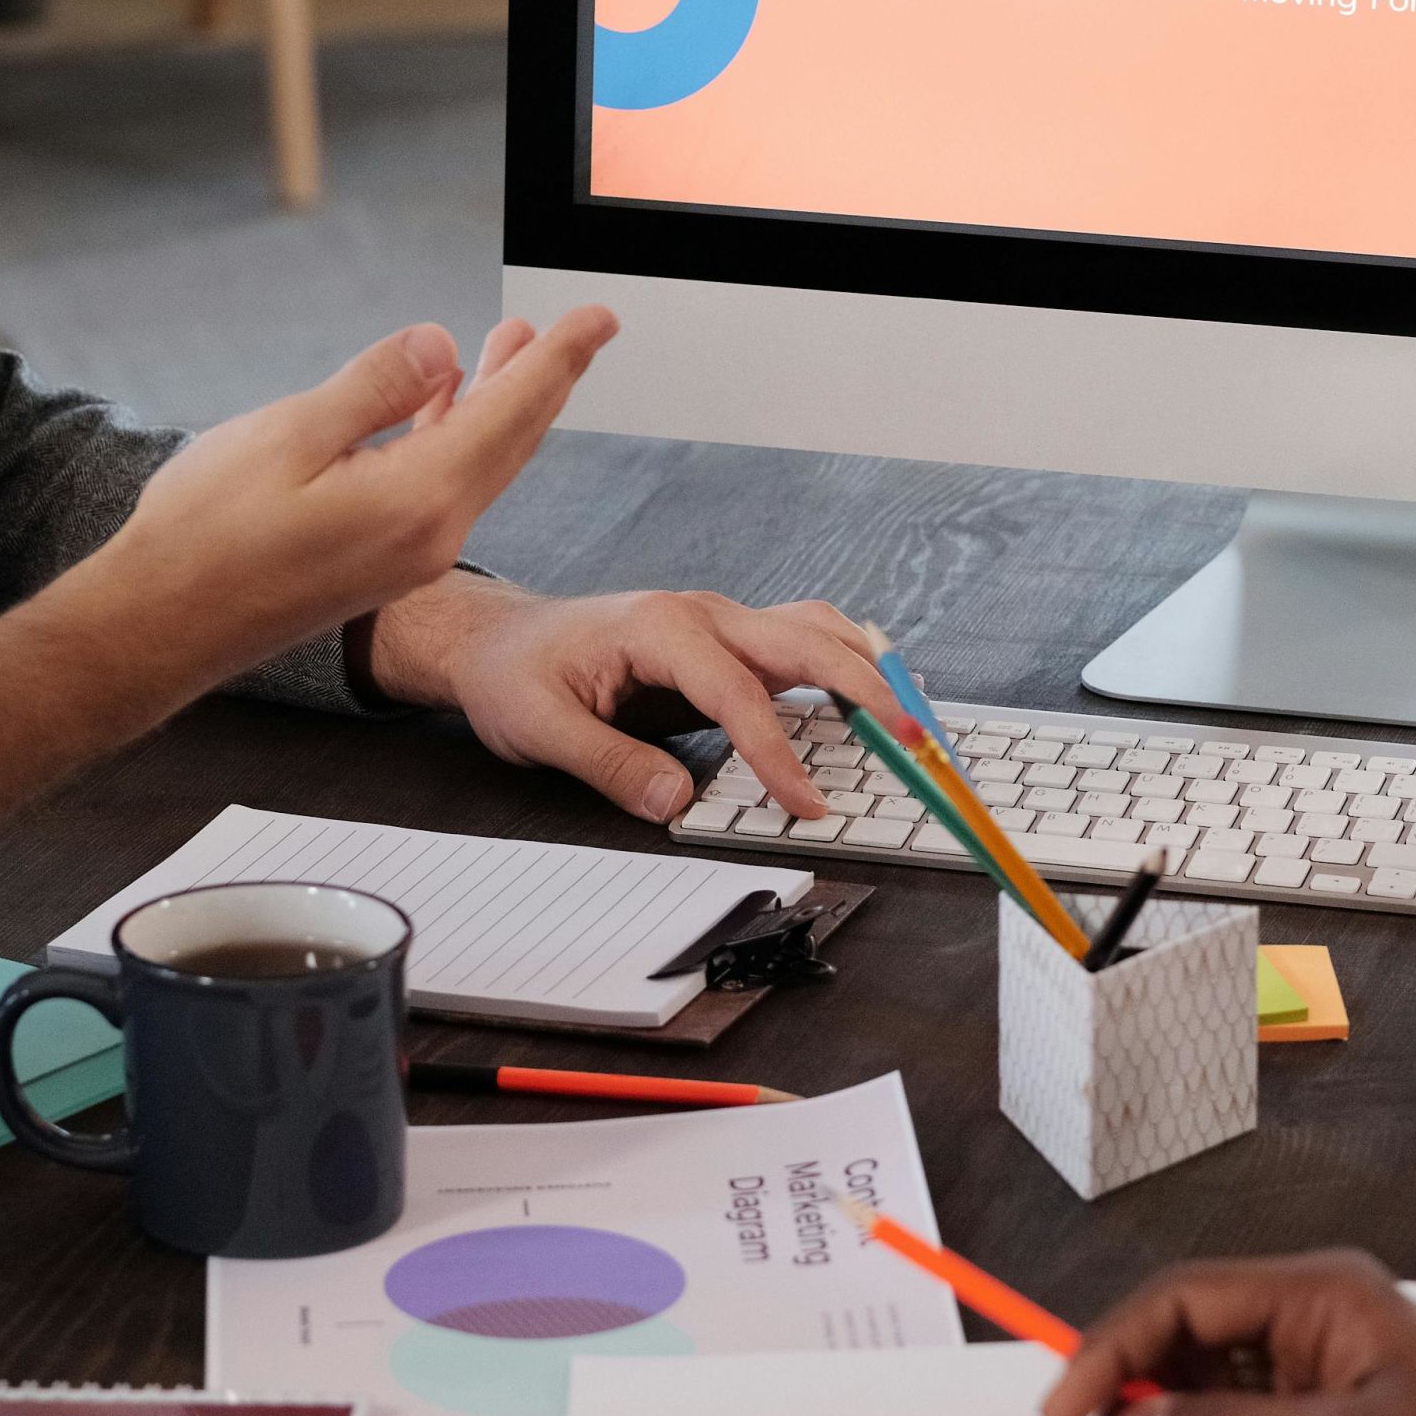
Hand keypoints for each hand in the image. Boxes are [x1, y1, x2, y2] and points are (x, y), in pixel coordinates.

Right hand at [92, 309, 615, 682]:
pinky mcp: (381, 560)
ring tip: (514, 343)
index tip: (600, 318)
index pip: (511, 414)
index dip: (558, 359)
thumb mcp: (288, 436)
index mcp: (417, 501)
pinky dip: (456, 433)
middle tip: (584, 328)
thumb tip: (442, 343)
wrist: (156, 627)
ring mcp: (408, 553)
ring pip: (480, 463)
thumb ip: (375, 388)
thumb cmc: (204, 534)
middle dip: (546, 378)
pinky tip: (446, 398)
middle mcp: (431, 534)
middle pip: (512, 440)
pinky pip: (443, 483)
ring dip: (502, 401)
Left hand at [373, 572, 898, 824]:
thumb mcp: (539, 728)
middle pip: (805, 642)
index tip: (806, 803)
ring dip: (869, 670)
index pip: (737, 694)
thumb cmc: (516, 674)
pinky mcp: (729, 639)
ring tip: (915, 717)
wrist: (498, 638)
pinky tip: (874, 692)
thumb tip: (677, 803)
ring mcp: (722, 620)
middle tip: (917, 741)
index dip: (776, 753)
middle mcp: (703, 612)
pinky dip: (846, 662)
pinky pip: (802, 640)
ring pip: (816, 631)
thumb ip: (610, 764)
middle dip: (868, 691)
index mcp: (660, 627)